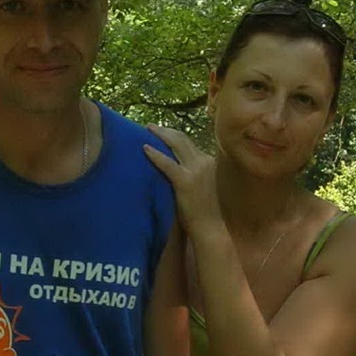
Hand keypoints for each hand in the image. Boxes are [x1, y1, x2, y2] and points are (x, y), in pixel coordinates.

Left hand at [143, 124, 223, 239]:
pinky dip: (155, 154)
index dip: (175, 137)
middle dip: (166, 131)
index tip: (164, 134)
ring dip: (160, 135)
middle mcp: (204, 161)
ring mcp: (195, 170)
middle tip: (151, 127)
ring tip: (146, 130)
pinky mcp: (184, 181)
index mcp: (209, 162)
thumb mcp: (206, 186)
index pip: (190, 144)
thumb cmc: (207, 212)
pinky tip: (144, 148)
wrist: (211, 228)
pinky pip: (167, 163)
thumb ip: (197, 174)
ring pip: (176, 144)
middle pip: (182, 139)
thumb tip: (181, 168)